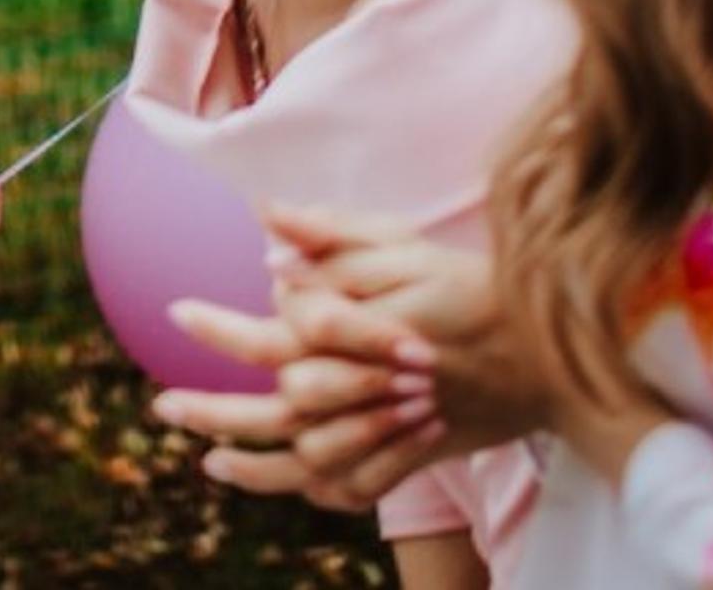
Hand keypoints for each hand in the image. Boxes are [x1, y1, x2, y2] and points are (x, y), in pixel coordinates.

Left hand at [152, 211, 541, 511]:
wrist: (550, 351)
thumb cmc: (472, 286)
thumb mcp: (405, 244)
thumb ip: (333, 235)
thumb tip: (267, 224)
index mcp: (359, 335)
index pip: (273, 337)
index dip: (219, 329)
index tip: (174, 312)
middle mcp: (366, 390)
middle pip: (276, 414)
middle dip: (214, 411)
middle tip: (162, 405)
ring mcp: (389, 430)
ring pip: (309, 463)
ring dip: (256, 467)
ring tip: (210, 458)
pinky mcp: (411, 455)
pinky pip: (354, 486)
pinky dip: (317, 489)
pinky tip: (286, 481)